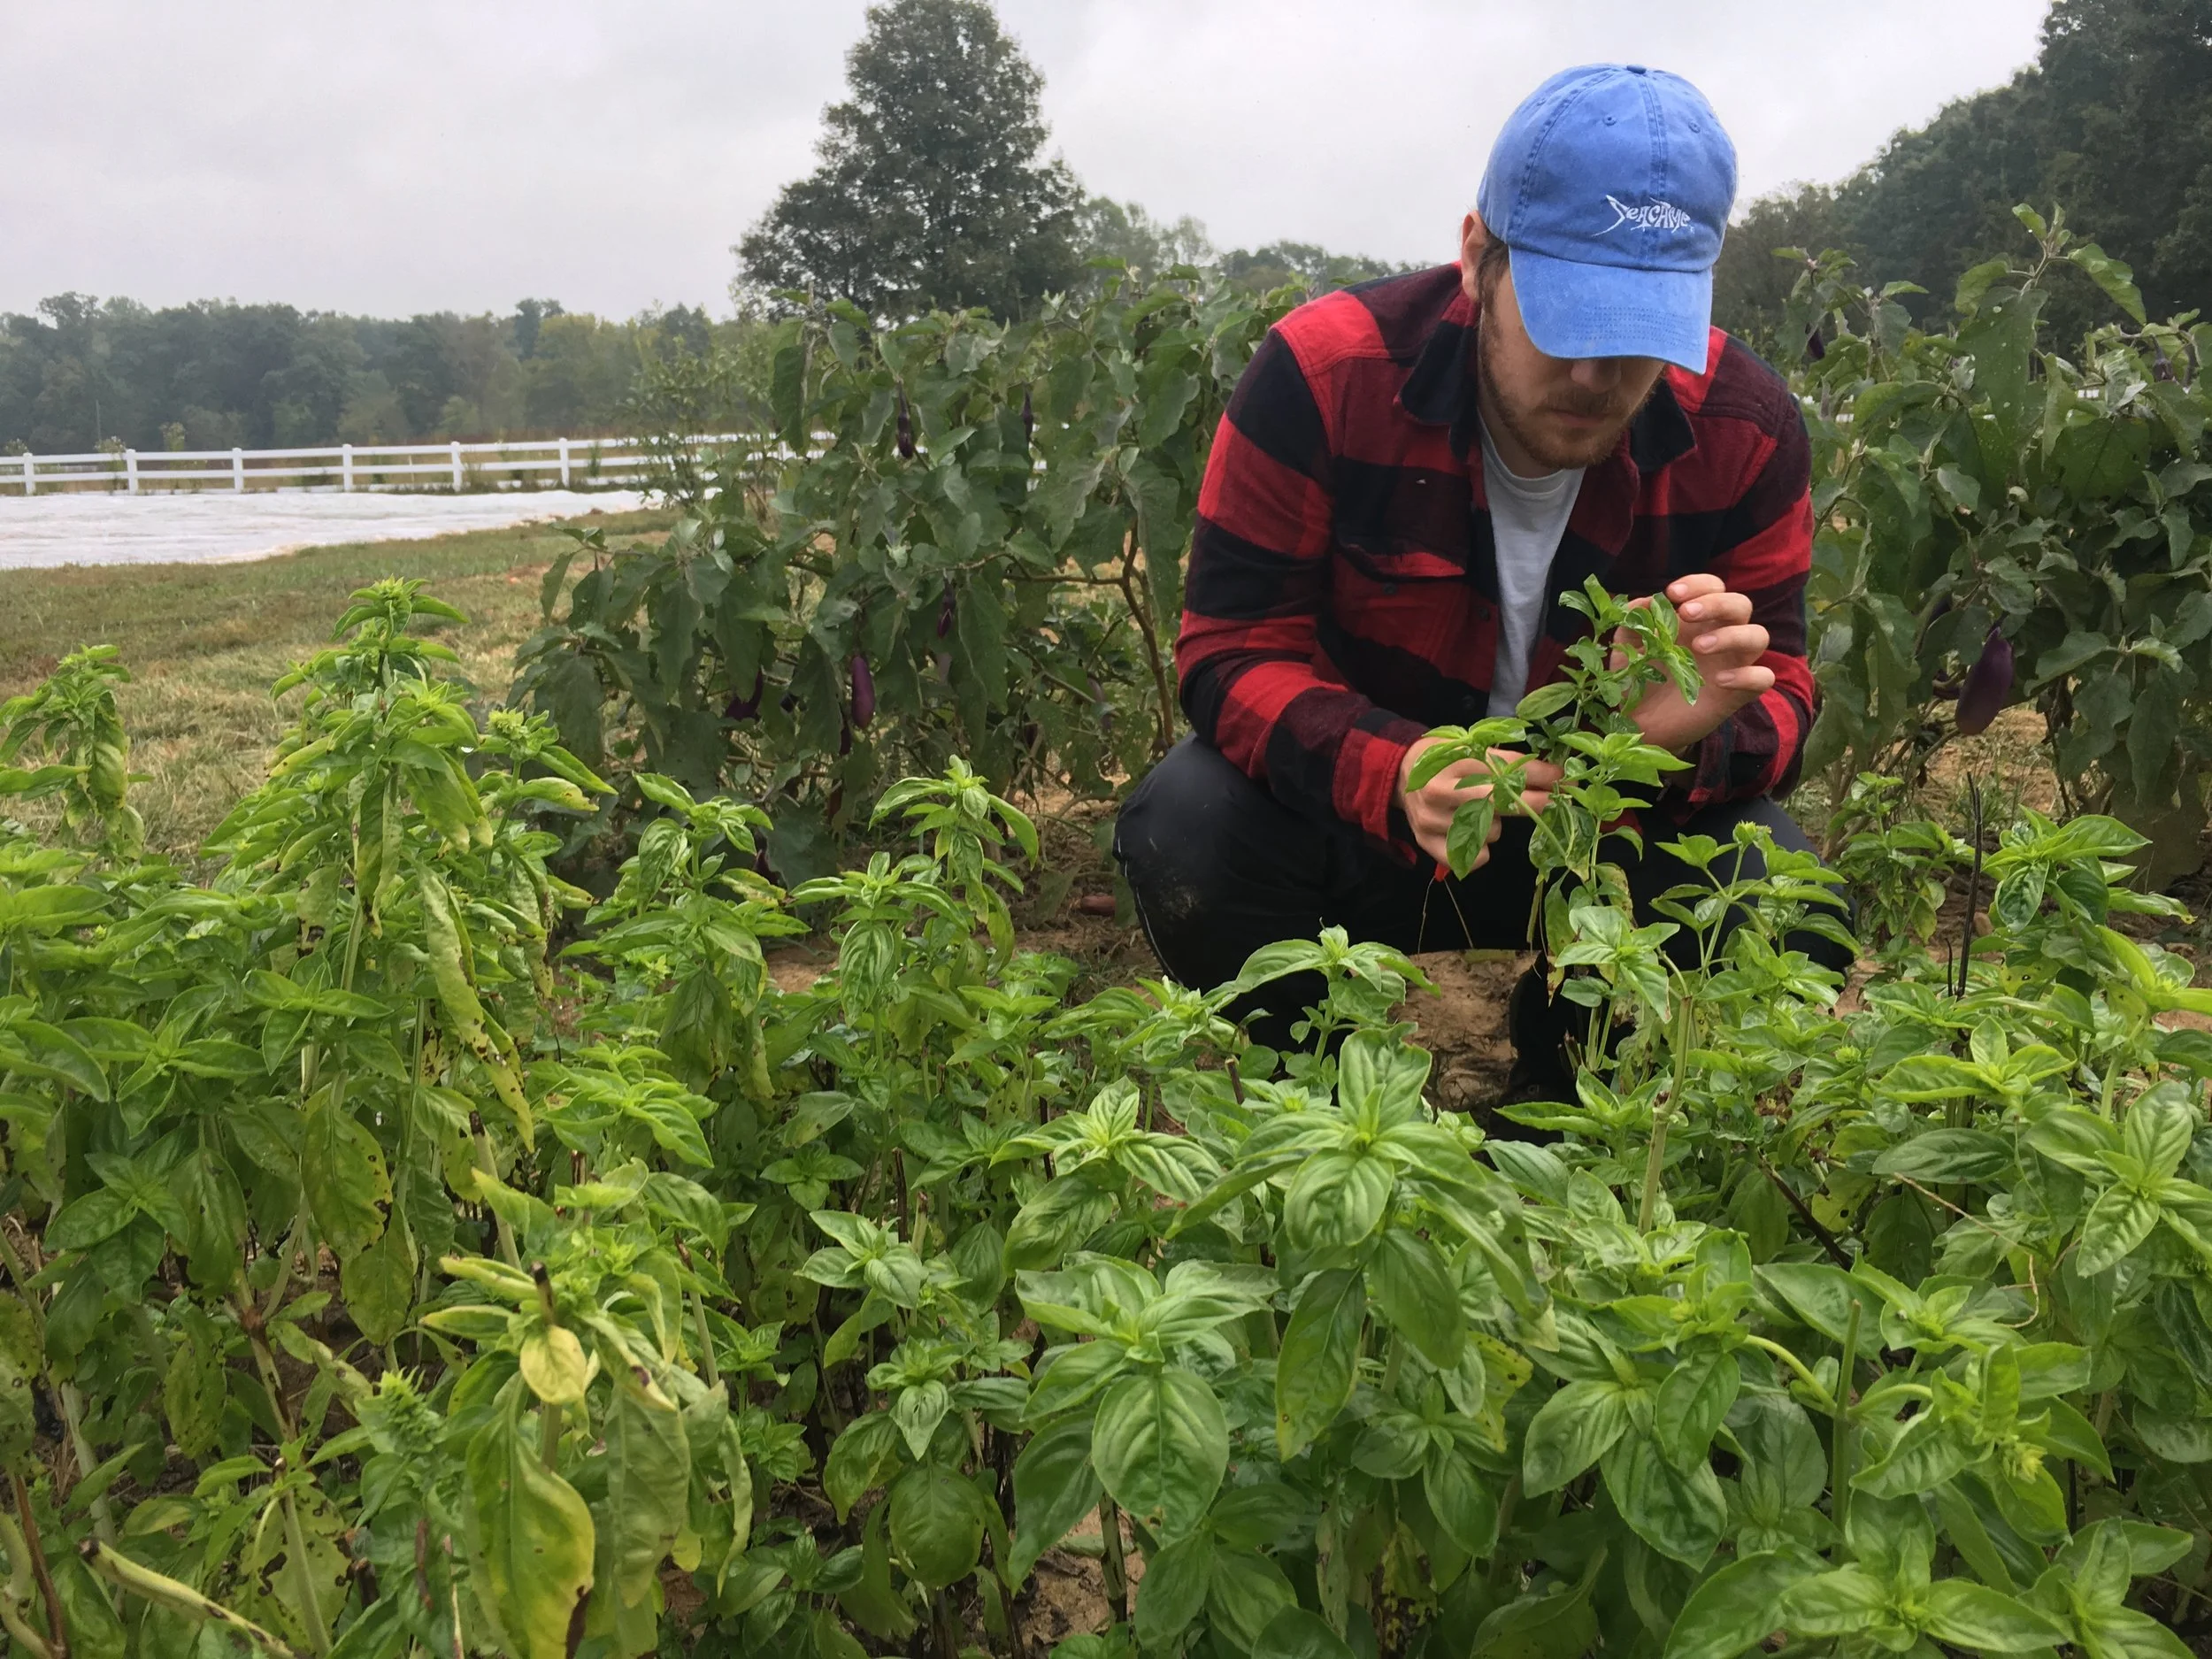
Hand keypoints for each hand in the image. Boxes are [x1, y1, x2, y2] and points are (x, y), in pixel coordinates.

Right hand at [1397, 738, 1560, 869]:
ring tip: (1479, 812)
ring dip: (1495, 825)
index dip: (1537, 773)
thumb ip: (1505, 760)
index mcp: (1452, 761)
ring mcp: (1433, 820)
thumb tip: (1554, 773)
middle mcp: (1441, 791)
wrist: (1401, 775)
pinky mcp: (1428, 843)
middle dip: (1534, 802)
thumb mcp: (1470, 748)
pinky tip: (1473, 837)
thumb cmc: (1444, 759)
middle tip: (1556, 801)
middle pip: (1498, 802)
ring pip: (1489, 832)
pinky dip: (1481, 851)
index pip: (1503, 768)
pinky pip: (1473, 858)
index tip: (1563, 778)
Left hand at [1622, 573, 1774, 754]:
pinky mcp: (1739, 694)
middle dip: (1716, 603)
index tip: (1672, 593)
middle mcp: (1721, 636)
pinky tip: (1719, 681)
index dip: (1699, 585)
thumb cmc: (1640, 679)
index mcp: (1698, 620)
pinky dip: (1748, 675)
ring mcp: (1734, 664)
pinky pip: (1763, 678)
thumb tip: (1647, 601)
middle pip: (1741, 604)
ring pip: (1758, 636)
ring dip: (1732, 635)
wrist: (1642, 724)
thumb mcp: (1628, 649)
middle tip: (1686, 614)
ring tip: (1698, 647)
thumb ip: (1634, 623)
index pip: (1713, 587)